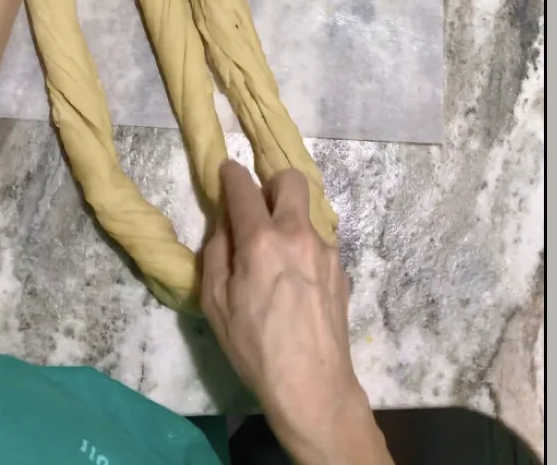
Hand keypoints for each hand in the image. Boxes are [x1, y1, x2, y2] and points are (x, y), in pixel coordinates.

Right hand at [202, 162, 392, 464]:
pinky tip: (295, 286)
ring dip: (288, 222)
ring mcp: (326, 251)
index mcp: (262, 241)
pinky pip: (317, 245)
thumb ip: (216, 253)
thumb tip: (225, 225)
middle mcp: (298, 235)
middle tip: (258, 208)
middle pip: (290, 180)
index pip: (244, 188)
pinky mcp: (341, 270)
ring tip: (276, 261)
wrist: (312, 386)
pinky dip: (302, 251)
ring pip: (306, 215)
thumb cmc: (255, 348)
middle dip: (271, 184)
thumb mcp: (215, 303)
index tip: (226, 171)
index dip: (231, 174)